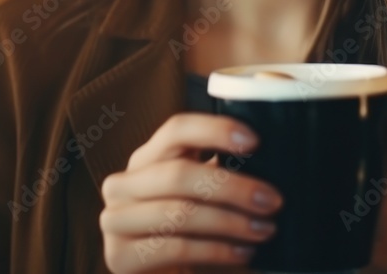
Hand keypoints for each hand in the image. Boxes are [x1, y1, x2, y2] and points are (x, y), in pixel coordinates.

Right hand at [100, 113, 282, 273]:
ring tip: (263, 229)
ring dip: (229, 222)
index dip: (214, 129)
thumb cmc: (194, 233)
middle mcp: (123, 183)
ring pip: (178, 212)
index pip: (176, 129)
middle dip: (232, 186)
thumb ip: (221, 174)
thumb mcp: (206, 196)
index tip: (254, 140)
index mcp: (147, 157)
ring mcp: (114, 219)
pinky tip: (242, 252)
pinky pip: (174, 247)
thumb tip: (271, 160)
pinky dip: (215, 250)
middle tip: (272, 200)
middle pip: (178, 173)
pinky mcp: (117, 256)